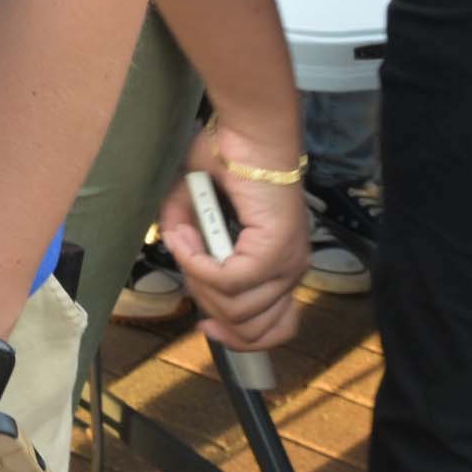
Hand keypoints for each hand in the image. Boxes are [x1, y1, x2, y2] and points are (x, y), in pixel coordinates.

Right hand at [162, 121, 308, 351]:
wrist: (246, 132)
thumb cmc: (227, 161)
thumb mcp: (197, 212)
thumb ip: (191, 244)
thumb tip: (181, 262)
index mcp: (280, 267)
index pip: (273, 329)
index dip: (240, 339)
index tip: (207, 327)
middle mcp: (290, 271)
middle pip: (247, 327)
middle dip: (205, 303)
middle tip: (187, 262)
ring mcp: (286, 263)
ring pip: (235, 307)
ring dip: (196, 277)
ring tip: (182, 238)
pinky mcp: (275, 250)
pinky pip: (228, 279)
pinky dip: (197, 263)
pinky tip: (185, 237)